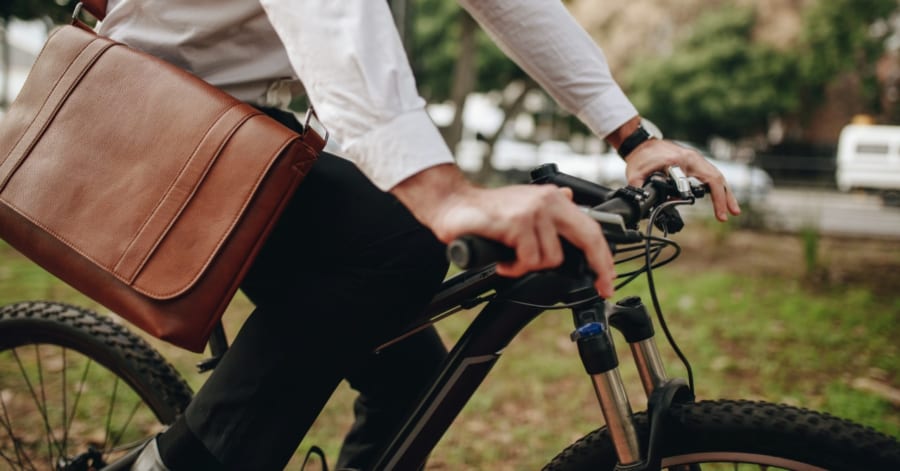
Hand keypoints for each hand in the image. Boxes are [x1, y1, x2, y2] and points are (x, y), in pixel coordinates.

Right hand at [391, 164, 614, 296]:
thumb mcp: (524, 205)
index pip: (591, 228)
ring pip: (552, 258)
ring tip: (512, 260)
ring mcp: (533, 211)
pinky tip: (503, 262)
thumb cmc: (486, 211)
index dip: (603, 256)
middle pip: (588, 238)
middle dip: (599, 268)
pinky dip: (514, 268)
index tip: (607, 278)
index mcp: (554, 198)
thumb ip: (549, 208)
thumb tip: (573, 201)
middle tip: (600, 287)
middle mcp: (548, 201)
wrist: (453, 205)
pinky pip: (529, 260)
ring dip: (530, 267)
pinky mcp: (517, 223)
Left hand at [624, 139, 741, 221]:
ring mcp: (695, 159)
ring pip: (717, 176)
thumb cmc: (640, 158)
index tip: (718, 215)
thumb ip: (640, 190)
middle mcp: (691, 158)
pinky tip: (723, 199)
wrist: (642, 144)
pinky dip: (718, 188)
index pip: (704, 180)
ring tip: (733, 211)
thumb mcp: (635, 175)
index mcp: (679, 162)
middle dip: (725, 197)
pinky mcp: (695, 162)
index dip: (715, 198)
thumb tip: (643, 206)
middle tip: (730, 215)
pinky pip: (711, 174)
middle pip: (716, 177)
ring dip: (726, 193)